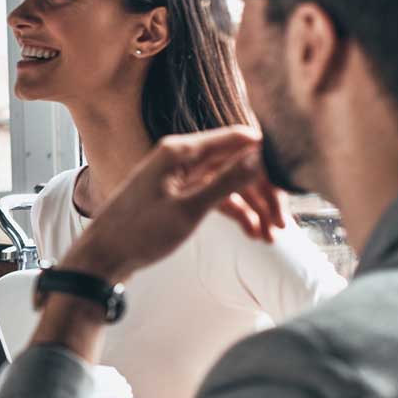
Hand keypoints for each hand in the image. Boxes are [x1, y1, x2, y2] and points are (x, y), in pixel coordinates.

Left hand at [60, 126, 281, 282]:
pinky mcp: (178, 194)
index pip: (236, 140)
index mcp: (179, 151)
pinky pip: (214, 196)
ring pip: (227, 183)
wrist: (104, 257)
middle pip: (235, 163)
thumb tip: (259, 155)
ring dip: (251, 207)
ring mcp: (178, 176)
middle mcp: (179, 157)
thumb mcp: (189, 209)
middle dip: (262, 192)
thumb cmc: (140, 232)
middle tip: (282, 224)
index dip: (266, 158)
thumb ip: (225, 182)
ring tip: (271, 236)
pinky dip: (234, 212)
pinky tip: (252, 234)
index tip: (293, 180)